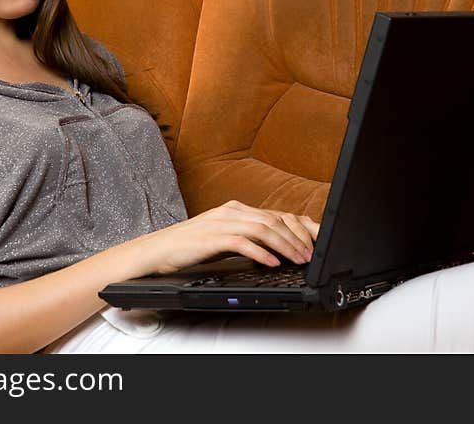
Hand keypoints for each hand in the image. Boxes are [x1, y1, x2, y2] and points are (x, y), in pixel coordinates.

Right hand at [138, 200, 319, 274]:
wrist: (158, 249)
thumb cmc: (191, 245)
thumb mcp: (224, 237)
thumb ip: (247, 237)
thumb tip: (276, 248)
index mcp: (236, 209)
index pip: (276, 214)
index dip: (299, 227)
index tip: (315, 241)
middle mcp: (232, 211)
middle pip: (274, 220)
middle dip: (297, 238)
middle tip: (311, 254)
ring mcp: (222, 222)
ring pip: (263, 229)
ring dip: (285, 246)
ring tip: (298, 259)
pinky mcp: (212, 237)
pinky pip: (243, 243)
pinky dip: (261, 253)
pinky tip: (273, 263)